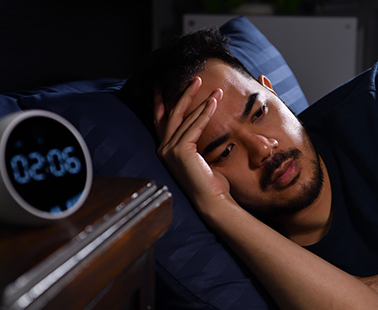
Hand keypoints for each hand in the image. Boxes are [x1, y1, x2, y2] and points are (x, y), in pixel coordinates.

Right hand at [154, 77, 230, 208]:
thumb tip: (201, 122)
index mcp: (166, 150)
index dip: (162, 103)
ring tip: (215, 89)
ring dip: (201, 100)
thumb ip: (195, 140)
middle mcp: (164, 149)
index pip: (162, 121)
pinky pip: (195, 126)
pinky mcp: (180, 151)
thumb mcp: (200, 155)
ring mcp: (169, 150)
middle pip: (171, 114)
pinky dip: (205, 112)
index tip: (163, 87)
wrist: (212, 200)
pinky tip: (213, 101)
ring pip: (185, 118)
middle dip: (183, 94)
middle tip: (195, 78)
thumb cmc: (210, 181)